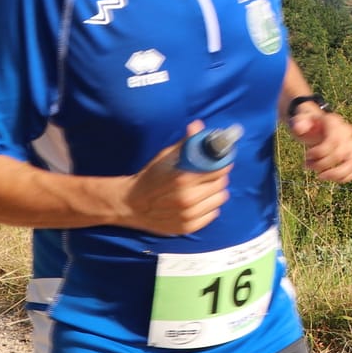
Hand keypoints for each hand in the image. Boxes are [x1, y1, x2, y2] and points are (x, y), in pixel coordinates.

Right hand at [120, 120, 230, 234]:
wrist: (130, 204)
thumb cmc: (149, 177)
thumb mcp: (165, 157)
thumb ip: (185, 144)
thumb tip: (198, 126)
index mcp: (183, 178)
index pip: (219, 168)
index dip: (221, 163)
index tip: (220, 160)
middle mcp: (188, 198)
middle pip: (221, 184)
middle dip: (217, 176)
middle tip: (209, 174)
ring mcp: (188, 215)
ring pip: (220, 199)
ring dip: (215, 192)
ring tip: (203, 188)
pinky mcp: (188, 227)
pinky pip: (213, 214)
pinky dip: (209, 207)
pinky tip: (198, 202)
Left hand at [289, 106, 351, 183]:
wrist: (316, 127)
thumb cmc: (308, 125)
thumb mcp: (300, 120)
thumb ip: (298, 122)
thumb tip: (299, 128)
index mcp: (335, 122)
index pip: (334, 140)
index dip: (319, 153)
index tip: (307, 156)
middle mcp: (348, 132)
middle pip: (341, 154)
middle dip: (321, 165)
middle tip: (307, 165)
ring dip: (335, 174)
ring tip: (320, 176)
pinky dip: (345, 177)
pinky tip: (330, 177)